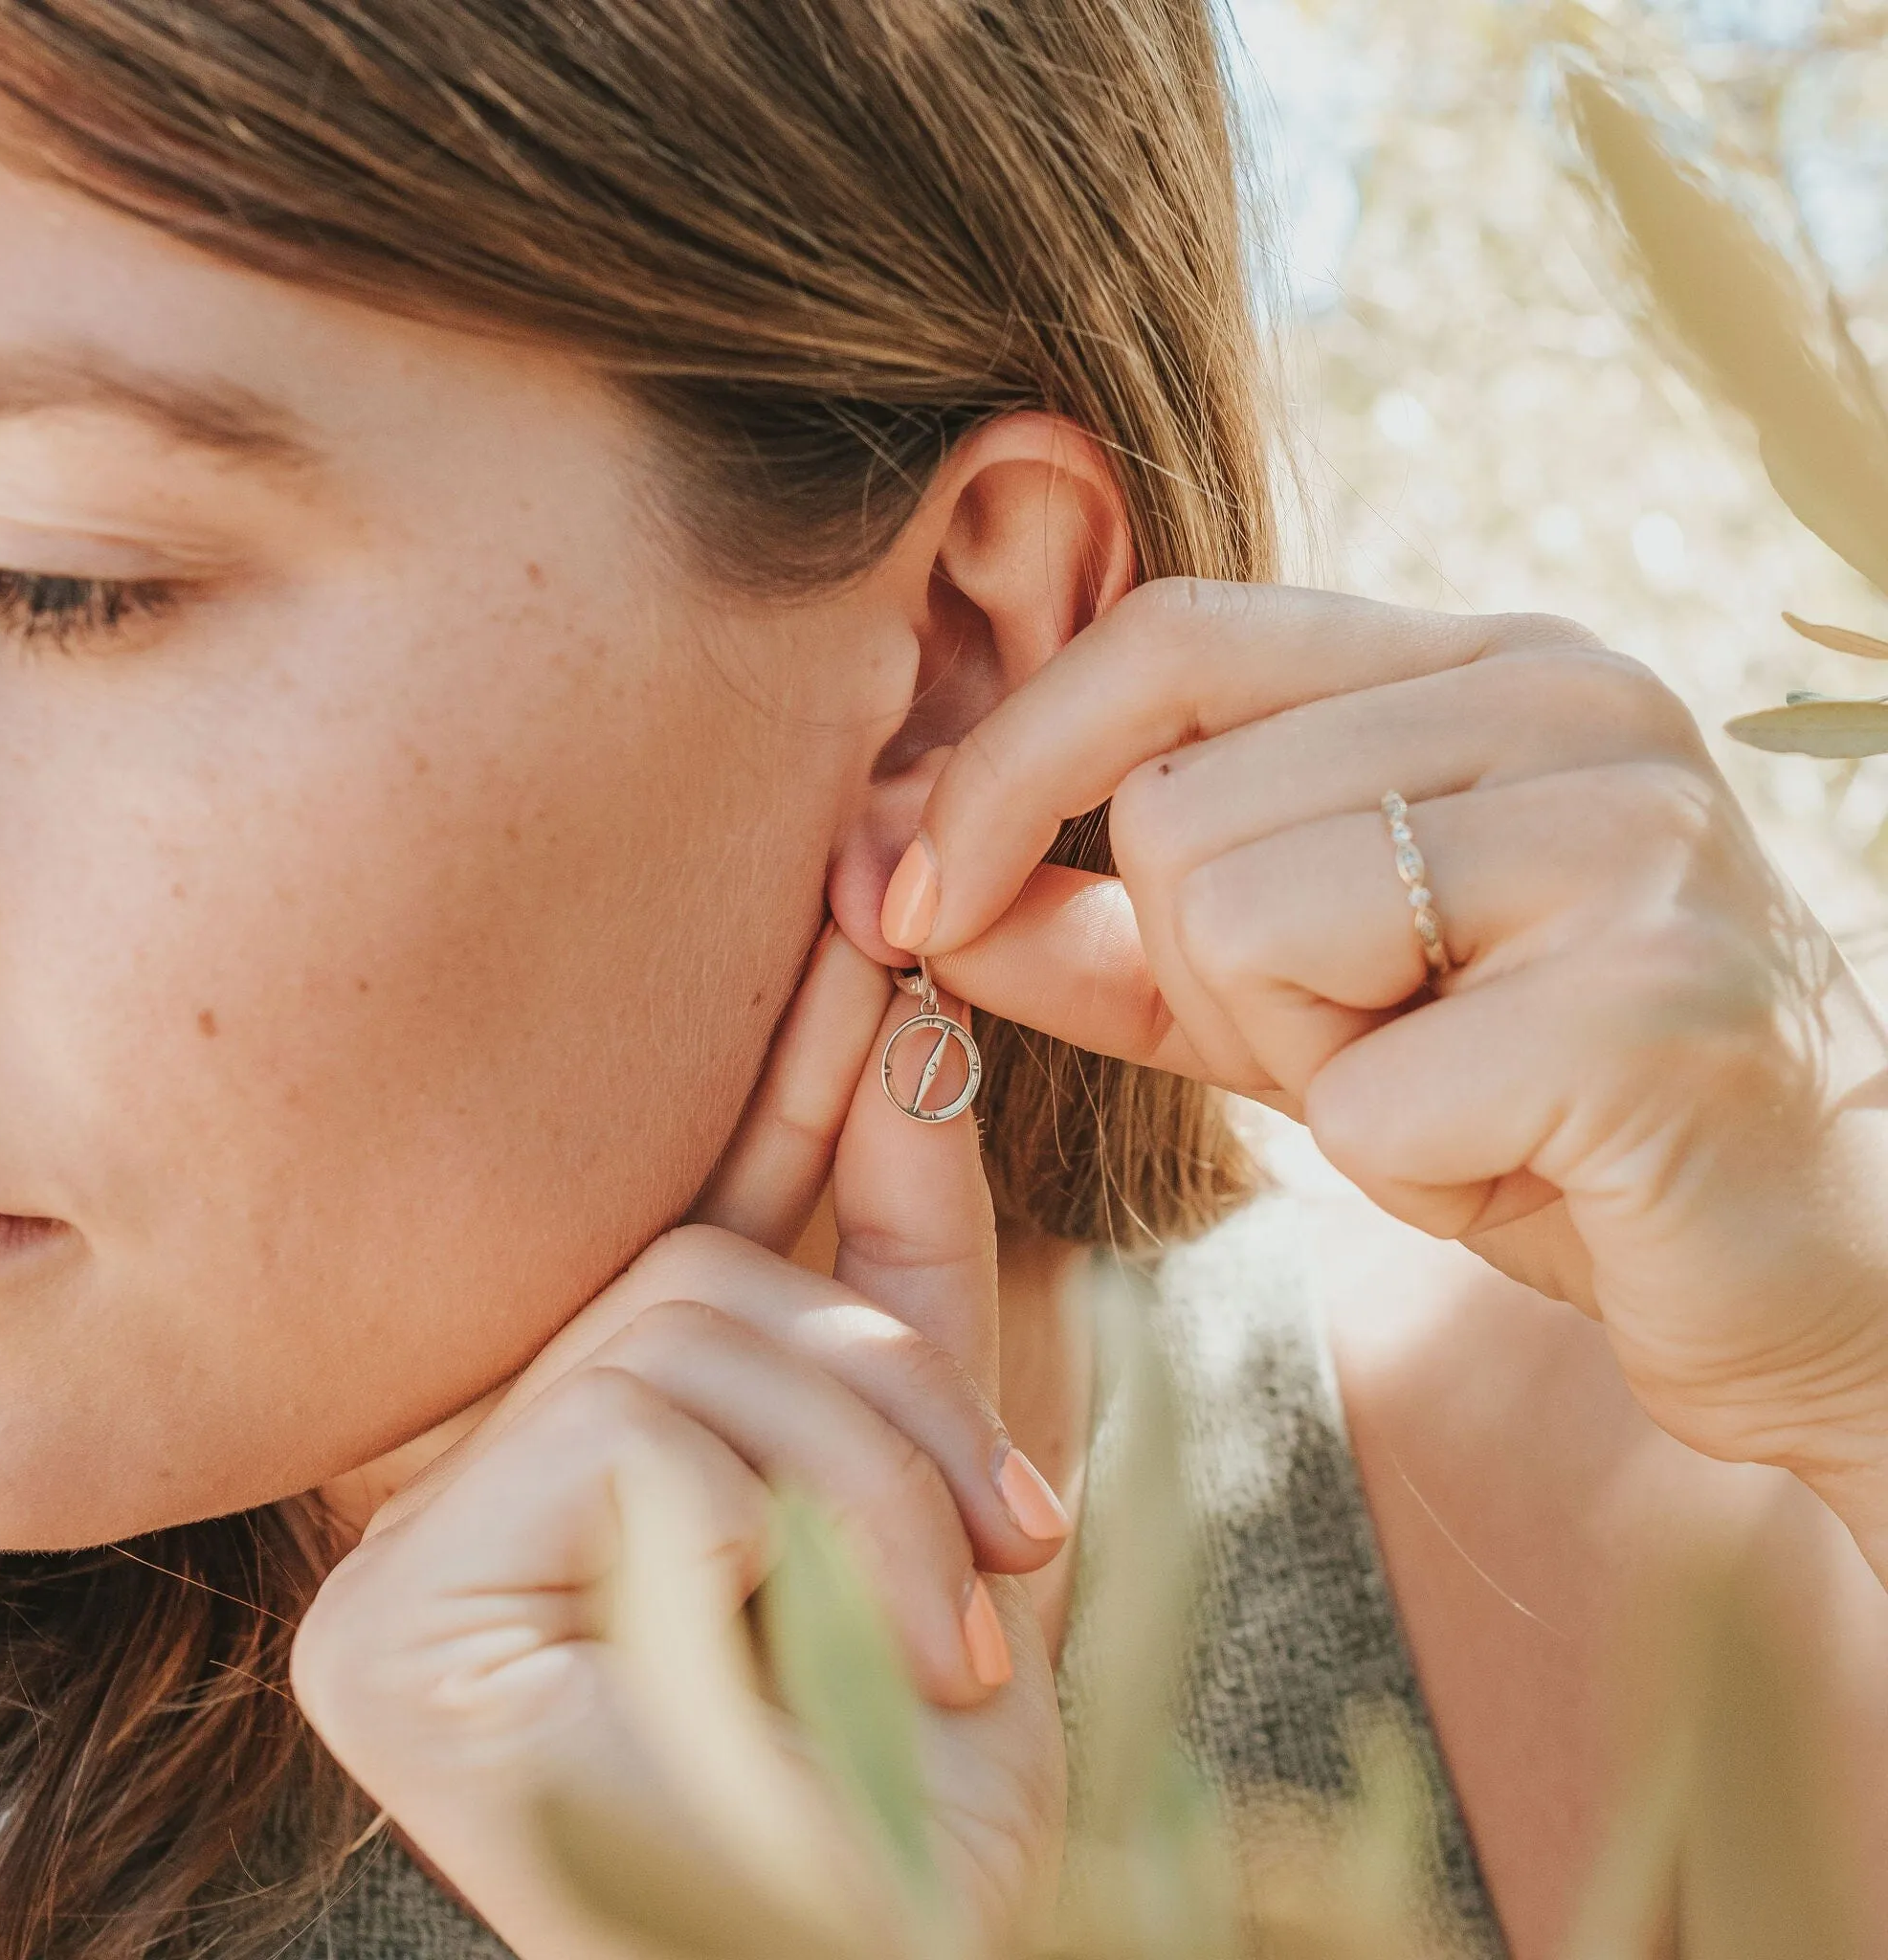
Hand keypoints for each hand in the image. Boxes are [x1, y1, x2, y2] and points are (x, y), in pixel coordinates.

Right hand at [291, 924, 1071, 1957]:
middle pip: (687, 1262)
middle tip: (1014, 1527)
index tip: (876, 927)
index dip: (783, 1076)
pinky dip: (784, 1527)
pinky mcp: (383, 1626)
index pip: (683, 1218)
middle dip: (887, 1372)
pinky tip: (821, 1663)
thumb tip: (913, 1024)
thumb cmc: (924, 1754)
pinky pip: (628, 1430)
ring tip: (955, 1631)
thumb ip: (909, 1257)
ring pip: (672, 1323)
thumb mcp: (942, 1466)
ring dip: (869, 1466)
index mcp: (583, 1439)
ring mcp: (407, 1545)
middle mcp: (462, 1474)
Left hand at [889, 580, 1887, 1521]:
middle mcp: (1571, 700)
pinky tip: (1522, 1162)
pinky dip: (1401, 1167)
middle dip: (1216, 984)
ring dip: (1305, 1067)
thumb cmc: (1527, 1112)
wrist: (1790, 1259)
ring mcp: (1634, 833)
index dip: (1008, 764)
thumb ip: (1111, 937)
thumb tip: (902, 881)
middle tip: (1370, 1051)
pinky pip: (1363, 1095)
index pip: (1172, 635)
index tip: (913, 896)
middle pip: (1178, 813)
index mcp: (1482, 665)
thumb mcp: (1292, 1004)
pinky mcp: (1659, 1001)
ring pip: (1244, 926)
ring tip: (1449, 1092)